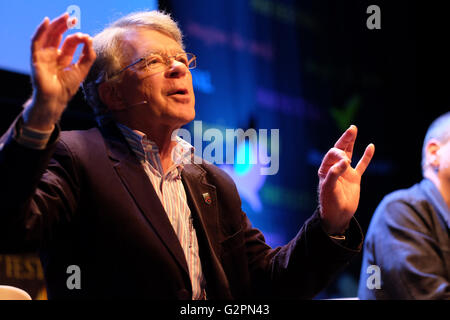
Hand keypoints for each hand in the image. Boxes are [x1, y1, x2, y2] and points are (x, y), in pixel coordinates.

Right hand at [24, 13, 95, 130]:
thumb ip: (88, 55)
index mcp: (63, 57)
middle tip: (73, 18)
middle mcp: (53, 55)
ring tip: (65, 17)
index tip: (86, 36)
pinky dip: (40, 31)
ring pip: (48, 35)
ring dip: (56, 25)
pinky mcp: (36, 58)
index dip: (77, 37)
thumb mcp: (82, 69)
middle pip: (57, 35)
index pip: (69, 42)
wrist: (57, 99)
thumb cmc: (68, 87)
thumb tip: (90, 38)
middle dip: (65, 25)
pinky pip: (36, 42)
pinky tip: (46, 22)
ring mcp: (44, 55)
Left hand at [318, 125, 374, 233]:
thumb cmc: (329, 203)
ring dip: (351, 142)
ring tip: (354, 129)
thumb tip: (345, 161)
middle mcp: (334, 168)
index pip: (332, 154)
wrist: (337, 216)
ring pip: (349, 154)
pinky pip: (362, 165)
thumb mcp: (329, 188)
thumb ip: (335, 173)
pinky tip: (371, 146)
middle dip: (345, 139)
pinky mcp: (354, 178)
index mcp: (325, 169)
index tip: (345, 163)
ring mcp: (345, 172)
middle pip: (340, 149)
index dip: (339, 154)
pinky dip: (366, 157)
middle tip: (352, 129)